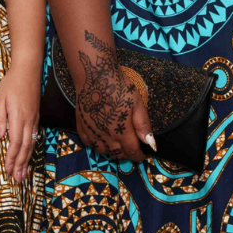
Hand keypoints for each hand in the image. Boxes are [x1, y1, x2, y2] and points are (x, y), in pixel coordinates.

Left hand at [0, 64, 41, 182]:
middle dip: (20, 164)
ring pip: (31, 144)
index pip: (15, 143)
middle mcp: (29, 121)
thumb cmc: (11, 84)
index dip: (11, 158)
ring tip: (23, 173)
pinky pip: (34, 137)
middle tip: (17, 179)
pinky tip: (28, 156)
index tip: (7, 170)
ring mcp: (34, 120)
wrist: (28, 70)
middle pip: (25, 147)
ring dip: (26, 160)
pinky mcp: (36, 117)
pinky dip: (31, 149)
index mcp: (18, 118)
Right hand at [75, 34, 153, 160]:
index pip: (131, 151)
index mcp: (121, 132)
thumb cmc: (119, 87)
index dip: (138, 156)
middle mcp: (105, 136)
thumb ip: (143, 125)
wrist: (94, 76)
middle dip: (126, 154)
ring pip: (103, 151)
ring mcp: (91, 132)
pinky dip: (97, 146)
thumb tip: (151, 144)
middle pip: (117, 153)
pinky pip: (89, 144)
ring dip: (112, 152)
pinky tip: (102, 140)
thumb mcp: (137, 103)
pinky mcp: (81, 127)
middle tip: (132, 149)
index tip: (143, 157)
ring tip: (119, 147)